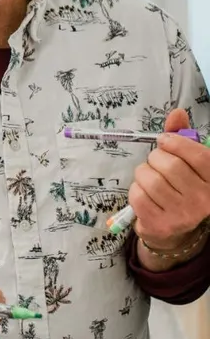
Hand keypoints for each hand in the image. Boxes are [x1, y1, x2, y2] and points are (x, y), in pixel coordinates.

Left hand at [130, 109, 209, 252]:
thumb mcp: (187, 161)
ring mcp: (183, 214)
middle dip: (155, 157)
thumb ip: (182, 136)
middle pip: (170, 165)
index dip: (175, 142)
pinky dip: (135, 189)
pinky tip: (144, 192)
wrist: (172, 226)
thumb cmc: (180, 186)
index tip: (164, 140)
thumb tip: (177, 113)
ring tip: (149, 177)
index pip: (197, 155)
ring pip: (151, 179)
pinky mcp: (160, 224)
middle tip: (156, 161)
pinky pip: (138, 195)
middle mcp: (203, 200)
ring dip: (143, 173)